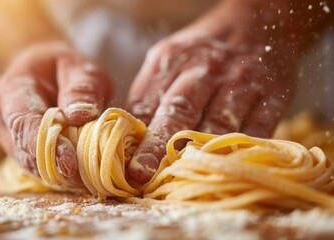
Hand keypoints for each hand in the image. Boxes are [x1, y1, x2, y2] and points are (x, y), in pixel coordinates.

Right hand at [0, 42, 111, 183]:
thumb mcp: (81, 68)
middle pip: (26, 151)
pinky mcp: (16, 152)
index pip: (24, 123)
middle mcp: (1, 118)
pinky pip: (37, 168)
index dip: (47, 146)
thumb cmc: (63, 68)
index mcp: (12, 89)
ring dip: (60, 173)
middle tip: (92, 176)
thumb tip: (80, 115)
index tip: (72, 163)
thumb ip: (82, 88)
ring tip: (91, 175)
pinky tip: (81, 173)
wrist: (42, 72)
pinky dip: (59, 173)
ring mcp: (6, 138)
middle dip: (58, 167)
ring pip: (31, 165)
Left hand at [126, 0, 297, 182]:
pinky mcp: (273, 96)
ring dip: (199, 155)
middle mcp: (205, 70)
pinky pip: (256, 130)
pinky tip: (226, 168)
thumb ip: (150, 94)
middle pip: (179, 111)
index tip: (128, 165)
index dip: (137, 137)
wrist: (257, 24)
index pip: (148, 102)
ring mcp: (241, 82)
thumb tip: (131, 136)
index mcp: (172, 60)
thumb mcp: (169, 59)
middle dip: (158, 146)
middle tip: (142, 174)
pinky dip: (240, 152)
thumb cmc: (203, 52)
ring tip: (182, 178)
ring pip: (218, 125)